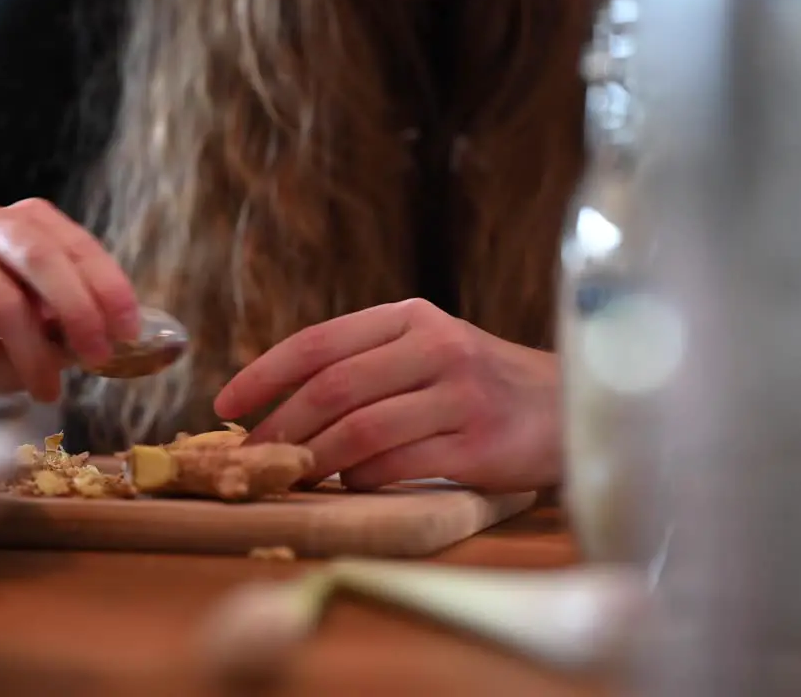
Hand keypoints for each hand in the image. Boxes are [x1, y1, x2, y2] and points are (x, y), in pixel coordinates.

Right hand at [0, 198, 139, 401]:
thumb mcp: (45, 325)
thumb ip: (76, 322)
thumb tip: (116, 338)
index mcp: (29, 222)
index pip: (78, 247)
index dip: (108, 288)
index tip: (127, 331)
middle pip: (40, 257)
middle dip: (77, 312)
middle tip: (95, 357)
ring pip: (2, 298)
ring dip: (31, 353)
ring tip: (45, 388)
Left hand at [213, 299, 560, 491]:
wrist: (574, 408)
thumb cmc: (485, 384)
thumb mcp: (430, 350)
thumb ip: (368, 364)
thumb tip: (282, 407)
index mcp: (413, 317)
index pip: (320, 342)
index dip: (264, 373)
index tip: (226, 403)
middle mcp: (436, 347)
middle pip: (332, 389)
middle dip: (279, 427)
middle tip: (250, 457)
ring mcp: (461, 396)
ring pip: (360, 431)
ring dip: (315, 458)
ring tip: (291, 474)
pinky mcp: (478, 445)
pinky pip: (398, 466)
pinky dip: (363, 479)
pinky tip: (353, 482)